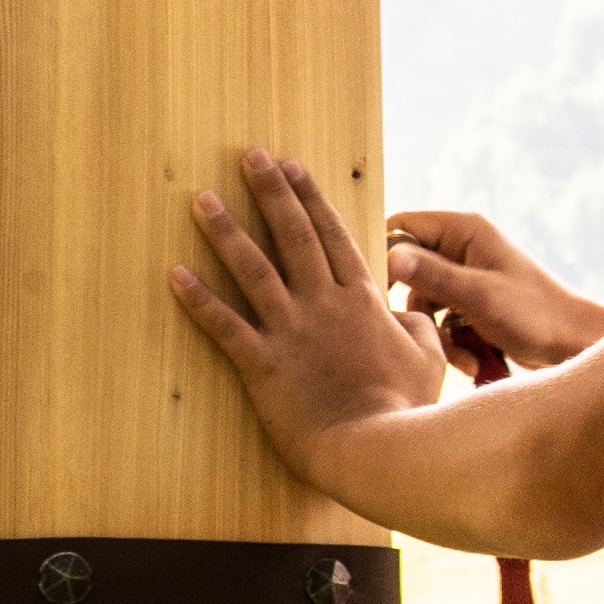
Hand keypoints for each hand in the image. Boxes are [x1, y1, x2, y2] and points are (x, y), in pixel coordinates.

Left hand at [171, 150, 453, 492]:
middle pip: (293, 236)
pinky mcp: (263, 363)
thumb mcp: (428, 359)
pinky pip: (224, 325)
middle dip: (271, 192)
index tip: (293, 166)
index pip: (333, 235)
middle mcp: (324, 304)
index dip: (311, 198)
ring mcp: (292, 331)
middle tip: (251, 158)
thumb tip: (407, 313)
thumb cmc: (405, 408)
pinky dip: (198, 300)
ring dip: (226, 231)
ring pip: (253, 269)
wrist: (374, 446)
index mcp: (363, 300)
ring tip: (201, 199)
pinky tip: (175, 274)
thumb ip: (416, 326)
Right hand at [388, 207, 603, 369]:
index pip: (401, 227)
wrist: (573, 345)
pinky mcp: (470, 303)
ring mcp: (466, 277)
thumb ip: (434, 277)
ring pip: (423, 303)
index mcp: (463, 230)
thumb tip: (390, 257)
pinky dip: (452, 343)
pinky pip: (441, 321)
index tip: (381, 294)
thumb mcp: (480, 296)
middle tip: (425, 334)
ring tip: (464, 357)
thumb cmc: (535, 315)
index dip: (386, 258)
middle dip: (417, 310)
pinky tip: (472, 360)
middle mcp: (461, 247)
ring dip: (437, 335)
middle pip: (407, 271)